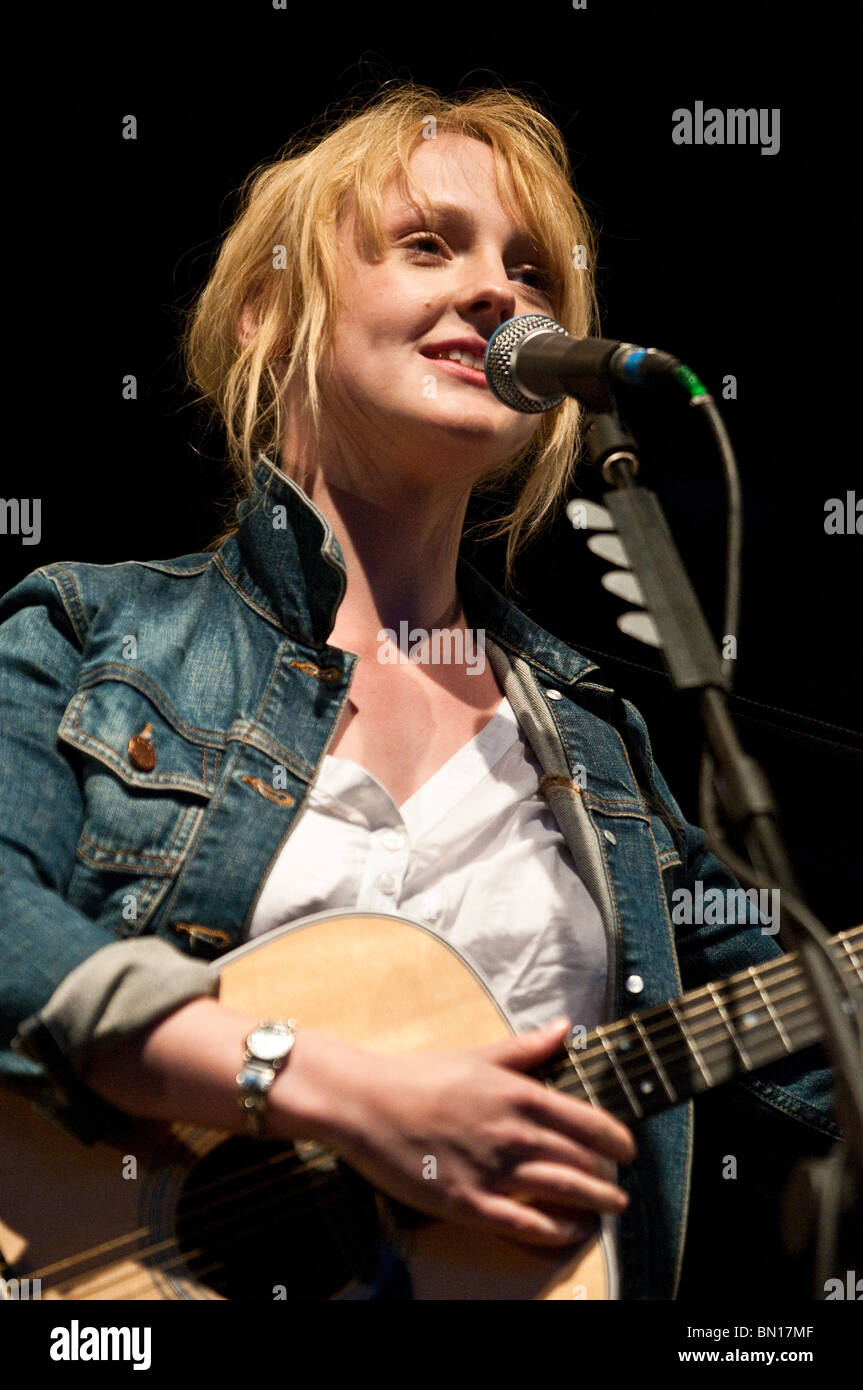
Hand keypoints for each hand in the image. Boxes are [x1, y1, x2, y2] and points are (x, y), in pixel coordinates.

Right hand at [281, 1017, 635, 1247]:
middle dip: (608, 1176)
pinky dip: (556, 1231)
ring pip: (564, 1192)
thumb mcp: (478, 1055)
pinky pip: (525, 1225)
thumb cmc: (419, 1075)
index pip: (589, 1122)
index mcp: (520, 1095)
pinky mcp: (468, 1203)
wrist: (366, 1103)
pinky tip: (570, 1231)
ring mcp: (493, 1170)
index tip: (627, 1149)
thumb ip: (527, 1048)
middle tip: (618, 1184)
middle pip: (582, 1161)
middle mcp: (515, 1134)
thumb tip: (564, 1027)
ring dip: (595, 1203)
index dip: (617, 1140)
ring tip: (610, 1208)